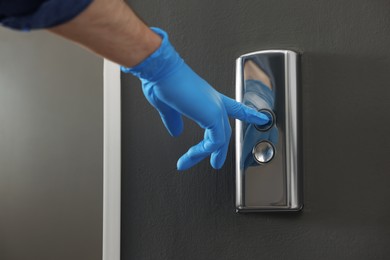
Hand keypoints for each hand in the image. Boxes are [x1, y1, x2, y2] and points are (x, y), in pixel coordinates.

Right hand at [122, 28, 268, 169]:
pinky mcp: (212, 114)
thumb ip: (174, 120)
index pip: (234, 107)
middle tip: (216, 162)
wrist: (160, 71)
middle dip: (221, 149)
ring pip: (221, 137)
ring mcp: (214, 107)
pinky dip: (205, 150)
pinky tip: (193, 155)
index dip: (247, 114)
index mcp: (206, 98)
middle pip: (224, 129)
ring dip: (208, 153)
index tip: (261, 118)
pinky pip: (216, 140)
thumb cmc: (162, 81)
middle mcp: (213, 102)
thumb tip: (176, 132)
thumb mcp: (168, 106)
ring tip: (196, 163)